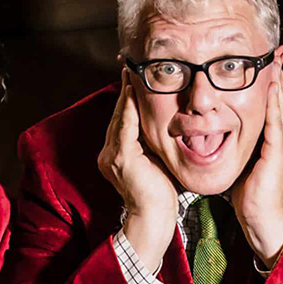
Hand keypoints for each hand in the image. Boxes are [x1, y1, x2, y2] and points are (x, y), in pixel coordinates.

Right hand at [98, 71, 177, 272]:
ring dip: (127, 92)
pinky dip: (130, 107)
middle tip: (129, 64)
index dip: (128, 97)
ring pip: (122, 116)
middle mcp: (110, 152)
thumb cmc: (162, 196)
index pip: (124, 119)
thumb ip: (157, 144)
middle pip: (120, 113)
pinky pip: (125, 126)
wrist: (154, 220)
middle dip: (125, 88)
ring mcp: (112, 155)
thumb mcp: (159, 163)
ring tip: (132, 71)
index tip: (133, 76)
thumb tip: (172, 125)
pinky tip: (134, 90)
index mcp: (117, 154)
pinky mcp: (120, 157)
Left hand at [230, 77, 282, 265]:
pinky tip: (270, 87)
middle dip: (277, 78)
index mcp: (280, 145)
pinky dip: (274, 103)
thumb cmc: (251, 199)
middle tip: (273, 55)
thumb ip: (241, 149)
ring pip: (281, 107)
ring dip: (276, 84)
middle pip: (282, 102)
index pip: (276, 109)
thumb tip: (222, 136)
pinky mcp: (278, 154)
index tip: (266, 67)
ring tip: (272, 63)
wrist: (263, 223)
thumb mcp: (246, 166)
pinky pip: (277, 122)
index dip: (272, 87)